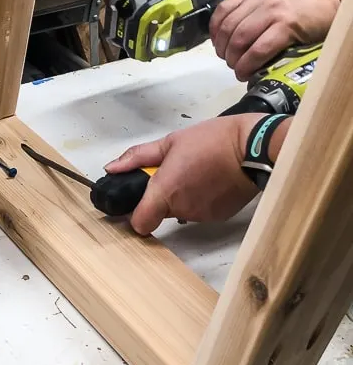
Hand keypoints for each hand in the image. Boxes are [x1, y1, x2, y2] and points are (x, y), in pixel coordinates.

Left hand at [104, 114, 263, 234]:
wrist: (254, 147)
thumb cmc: (212, 140)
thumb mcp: (170, 142)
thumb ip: (138, 157)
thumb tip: (111, 168)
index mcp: (165, 192)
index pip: (140, 224)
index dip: (135, 214)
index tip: (137, 201)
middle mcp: (182, 209)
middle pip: (160, 213)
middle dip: (161, 196)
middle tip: (174, 172)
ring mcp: (202, 215)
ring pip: (181, 211)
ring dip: (182, 196)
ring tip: (196, 172)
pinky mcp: (220, 217)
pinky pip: (201, 211)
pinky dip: (201, 199)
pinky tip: (210, 180)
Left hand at [209, 0, 344, 80]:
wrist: (327, 7)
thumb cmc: (295, 11)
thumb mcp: (266, 7)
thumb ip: (246, 17)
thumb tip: (225, 43)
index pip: (221, 12)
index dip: (214, 34)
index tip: (217, 48)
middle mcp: (259, 1)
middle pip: (228, 30)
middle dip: (224, 52)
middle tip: (229, 63)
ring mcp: (273, 12)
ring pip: (240, 40)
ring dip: (234, 61)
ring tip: (238, 70)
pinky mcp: (287, 26)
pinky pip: (259, 50)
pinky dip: (248, 65)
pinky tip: (247, 73)